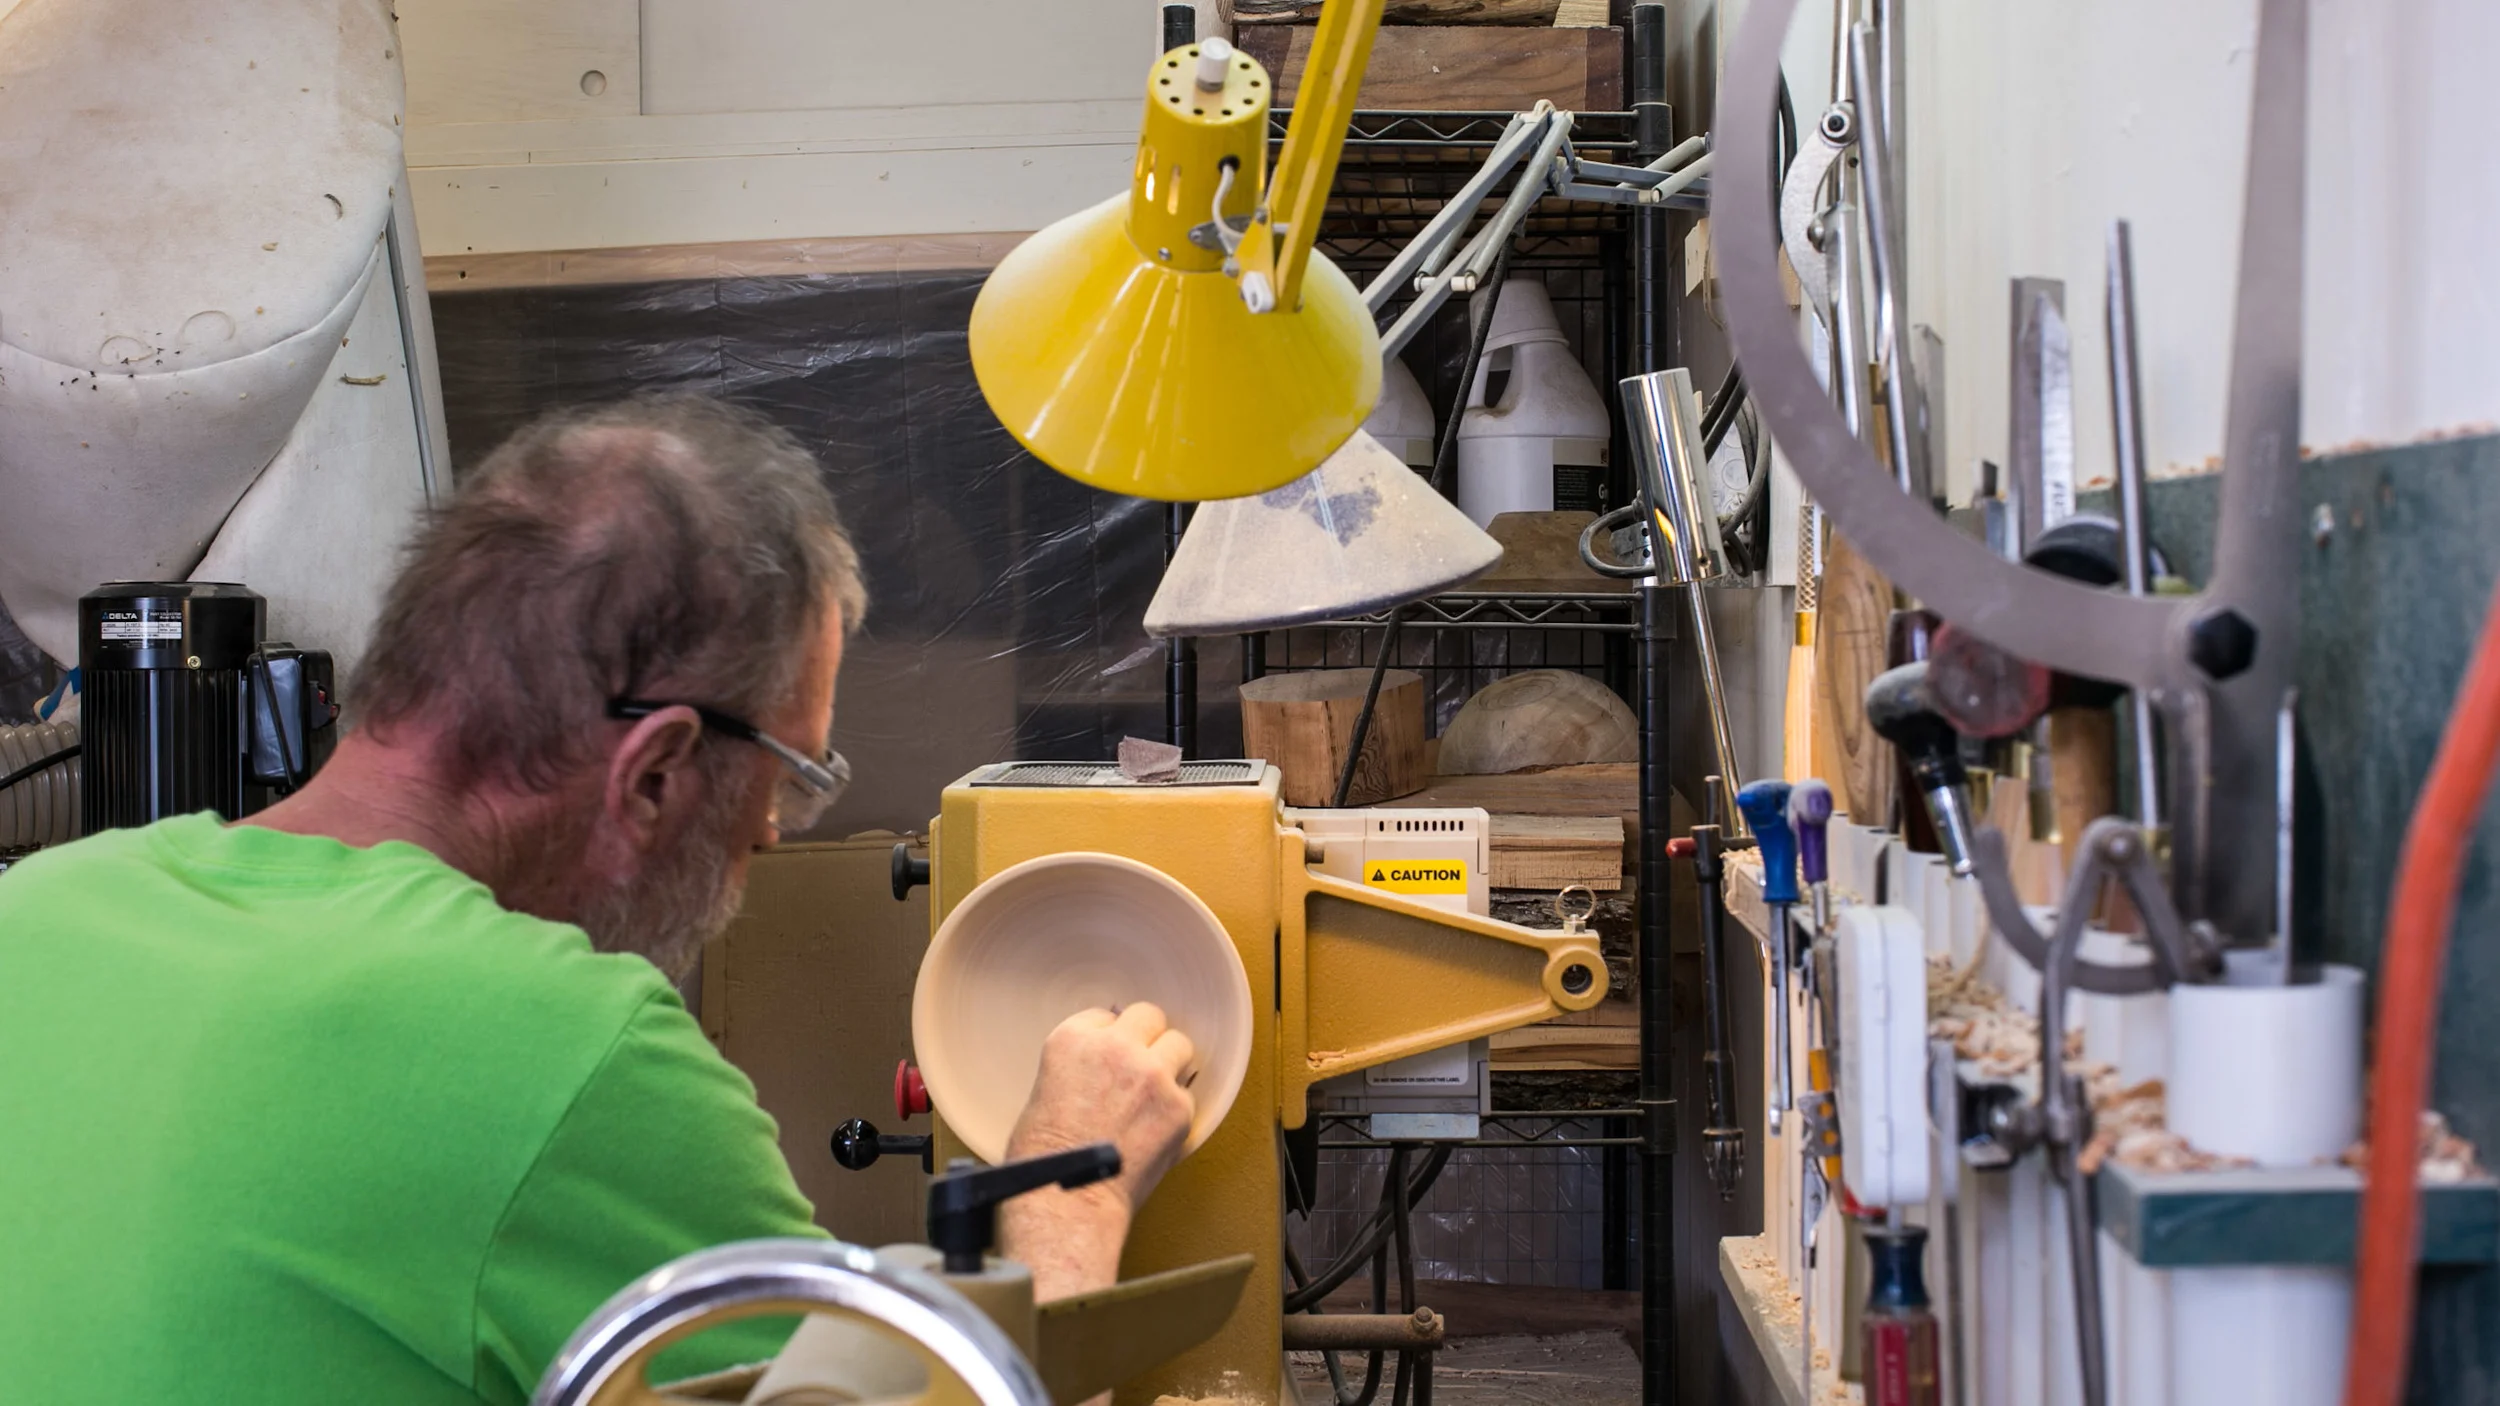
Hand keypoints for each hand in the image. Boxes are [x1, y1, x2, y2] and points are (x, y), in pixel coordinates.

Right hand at [1008, 1003, 1196, 1212]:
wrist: (1069, 1201)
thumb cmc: (1046, 1161)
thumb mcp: (1045, 1091)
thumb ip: (1080, 1066)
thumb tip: (1105, 1068)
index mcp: (1072, 1039)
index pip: (1106, 1016)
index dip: (1109, 1040)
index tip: (1110, 1061)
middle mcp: (1115, 1047)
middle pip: (1149, 1016)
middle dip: (1146, 1038)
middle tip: (1141, 1066)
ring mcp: (1151, 1074)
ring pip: (1179, 1045)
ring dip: (1169, 1065)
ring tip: (1154, 1094)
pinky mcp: (1178, 1106)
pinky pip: (1188, 1094)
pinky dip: (1175, 1109)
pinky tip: (1155, 1129)